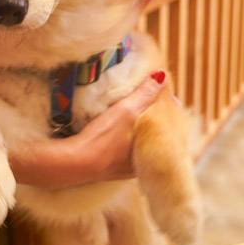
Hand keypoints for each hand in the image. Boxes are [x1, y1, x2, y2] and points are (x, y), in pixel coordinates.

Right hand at [9, 72, 167, 187]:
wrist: (73, 163)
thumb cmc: (103, 139)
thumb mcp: (126, 111)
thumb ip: (145, 94)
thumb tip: (162, 75)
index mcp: (153, 152)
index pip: (170, 128)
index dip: (170, 111)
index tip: (169, 97)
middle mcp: (143, 164)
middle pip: (156, 137)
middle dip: (156, 121)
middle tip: (156, 103)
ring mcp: (126, 169)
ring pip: (140, 145)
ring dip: (140, 130)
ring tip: (139, 113)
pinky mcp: (110, 169)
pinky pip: (125, 152)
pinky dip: (126, 140)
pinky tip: (120, 131)